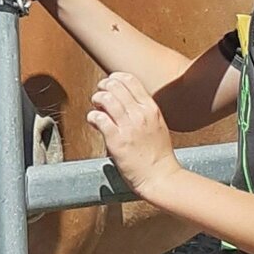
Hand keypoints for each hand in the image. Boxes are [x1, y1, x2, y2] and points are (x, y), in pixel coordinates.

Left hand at [86, 71, 178, 200]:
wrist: (160, 176)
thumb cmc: (158, 155)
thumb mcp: (157, 125)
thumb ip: (143, 112)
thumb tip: (126, 103)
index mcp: (151, 109)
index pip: (131, 80)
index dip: (115, 78)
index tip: (109, 82)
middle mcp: (140, 114)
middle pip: (116, 86)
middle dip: (103, 86)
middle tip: (99, 94)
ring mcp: (128, 127)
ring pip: (106, 99)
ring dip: (96, 99)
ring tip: (95, 106)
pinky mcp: (116, 140)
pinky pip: (100, 119)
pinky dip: (92, 116)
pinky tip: (93, 120)